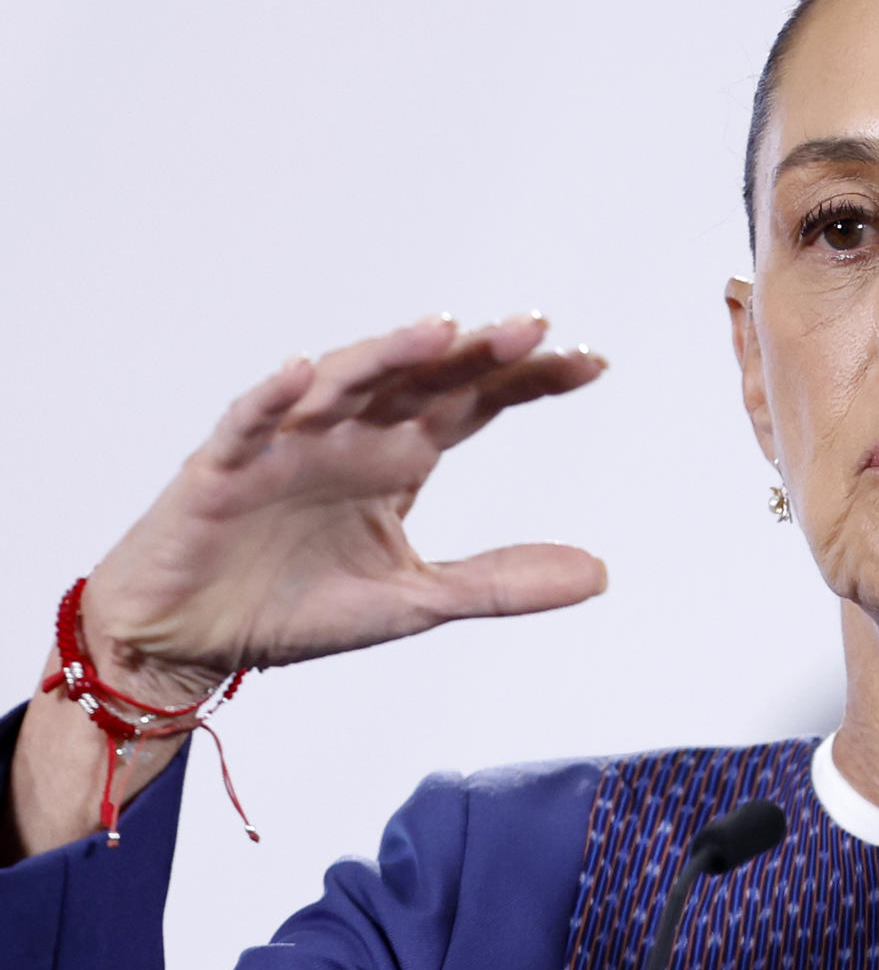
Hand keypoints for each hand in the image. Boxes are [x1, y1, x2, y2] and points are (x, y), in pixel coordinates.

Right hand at [81, 313, 608, 704]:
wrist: (190, 642)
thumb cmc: (295, 605)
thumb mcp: (417, 601)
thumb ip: (501, 581)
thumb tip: (598, 573)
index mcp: (400, 456)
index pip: (476, 400)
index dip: (529, 378)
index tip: (593, 361)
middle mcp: (351, 434)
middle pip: (421, 377)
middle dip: (474, 351)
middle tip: (532, 328)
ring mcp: (287, 443)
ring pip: (341, 383)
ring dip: (387, 354)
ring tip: (438, 331)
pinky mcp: (221, 469)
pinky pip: (247, 424)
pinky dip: (271, 399)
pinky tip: (300, 374)